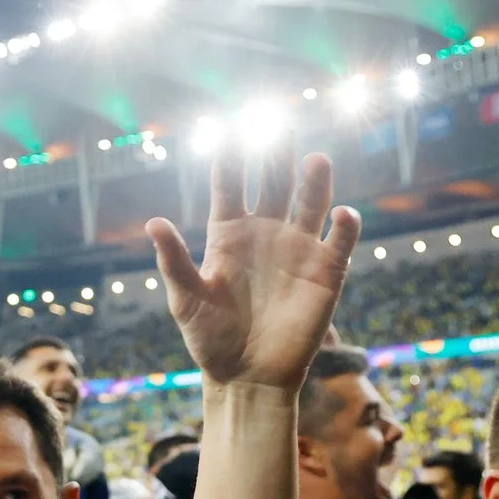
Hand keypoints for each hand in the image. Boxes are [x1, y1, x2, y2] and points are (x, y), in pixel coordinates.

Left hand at [145, 144, 361, 391]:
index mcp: (228, 234)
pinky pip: (340, 241)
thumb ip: (174, 260)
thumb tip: (153, 222)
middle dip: (275, 155)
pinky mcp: (325, 273)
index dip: (231, 158)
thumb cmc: (210, 338)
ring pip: (310, 202)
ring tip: (314, 159)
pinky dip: (344, 226)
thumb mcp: (185, 299)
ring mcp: (297, 249)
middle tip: (277, 122)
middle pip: (273, 183)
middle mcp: (265, 232)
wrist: (246, 376)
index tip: (229, 126)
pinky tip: (341, 214)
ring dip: (314, 181)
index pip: (230, 185)